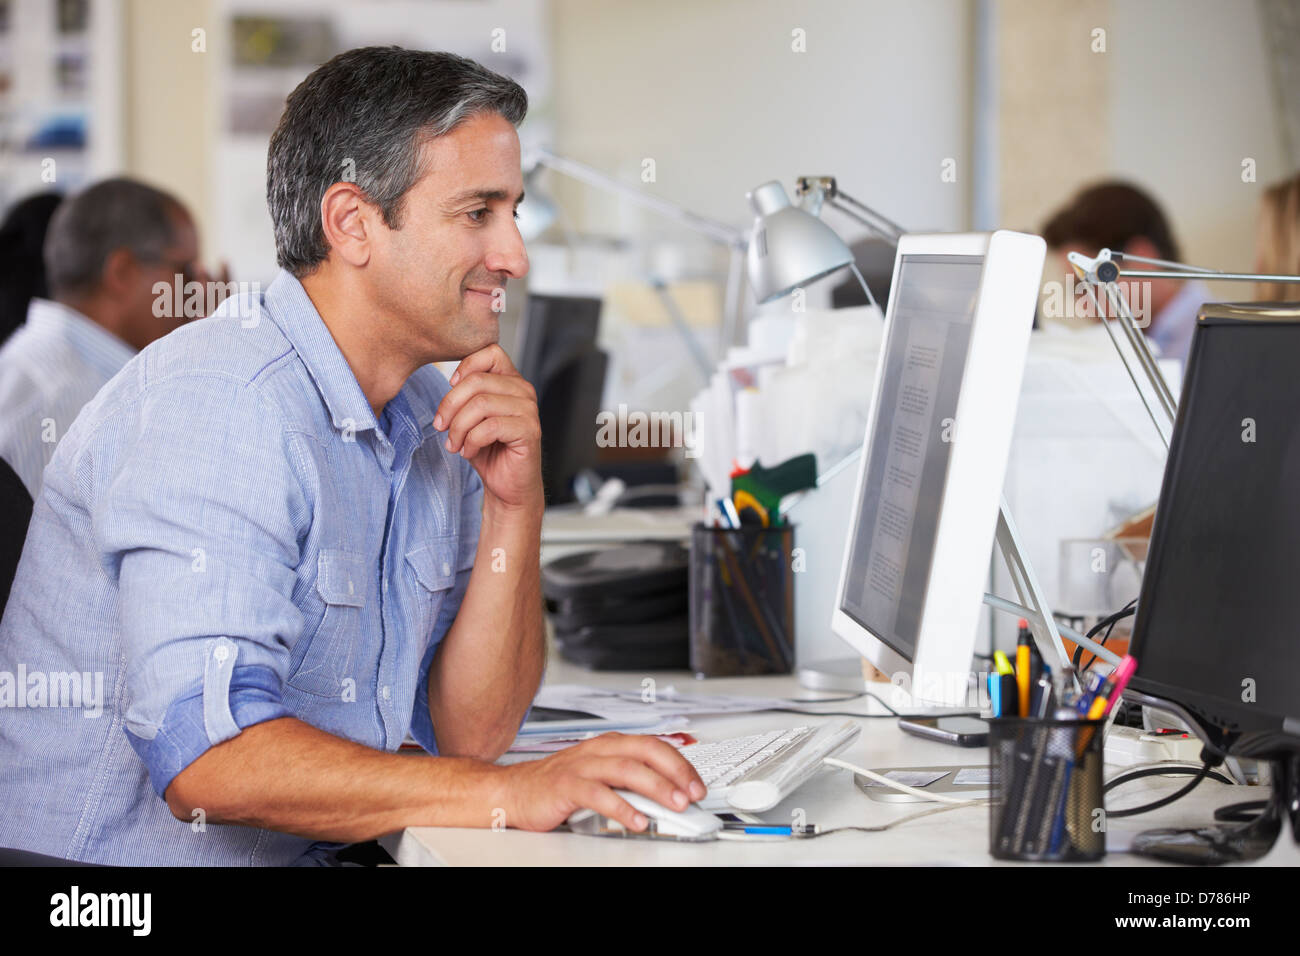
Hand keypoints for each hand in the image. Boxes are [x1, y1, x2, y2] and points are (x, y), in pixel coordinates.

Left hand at [434, 344, 541, 509]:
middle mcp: (524, 391)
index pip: (491, 352)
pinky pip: (490, 427)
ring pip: (481, 404)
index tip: (450, 388)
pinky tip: (469, 451)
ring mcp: (529, 410)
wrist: (508, 486)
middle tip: (441, 427)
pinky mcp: (529, 431)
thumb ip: (466, 395)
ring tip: (454, 444)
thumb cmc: (490, 451)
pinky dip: (472, 441)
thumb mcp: (471, 417)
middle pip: (477, 381)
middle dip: (450, 405)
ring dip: (459, 427)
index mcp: (511, 382)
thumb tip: (450, 383)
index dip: (465, 367)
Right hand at [497, 732, 706, 831]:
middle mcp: (598, 750)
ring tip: (675, 805)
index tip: (698, 784)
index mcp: (610, 745)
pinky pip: (599, 795)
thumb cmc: (560, 785)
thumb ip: (630, 781)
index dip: (680, 763)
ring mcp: (582, 766)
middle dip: (674, 771)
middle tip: (693, 793)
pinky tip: (637, 820)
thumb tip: (668, 795)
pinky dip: (621, 807)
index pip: (654, 746)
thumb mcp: (601, 777)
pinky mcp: (566, 785)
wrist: (515, 791)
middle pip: (645, 751)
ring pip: (626, 769)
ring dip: (655, 787)